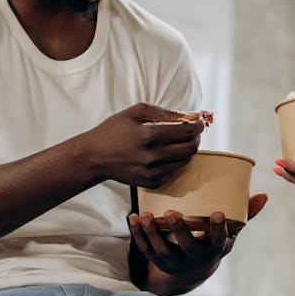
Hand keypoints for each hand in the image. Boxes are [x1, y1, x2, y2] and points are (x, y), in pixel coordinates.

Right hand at [85, 103, 205, 188]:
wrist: (94, 157)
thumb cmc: (114, 130)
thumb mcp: (135, 112)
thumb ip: (164, 112)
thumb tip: (189, 116)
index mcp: (149, 135)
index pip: (186, 131)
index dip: (198, 125)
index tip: (199, 121)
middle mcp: (152, 156)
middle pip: (190, 148)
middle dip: (195, 137)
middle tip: (191, 131)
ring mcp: (152, 172)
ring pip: (184, 161)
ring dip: (185, 149)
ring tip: (176, 141)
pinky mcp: (151, 183)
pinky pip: (173, 171)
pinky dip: (173, 161)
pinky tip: (163, 153)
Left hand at [129, 193, 267, 280]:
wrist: (192, 273)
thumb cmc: (212, 243)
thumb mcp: (230, 233)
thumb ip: (244, 214)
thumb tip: (264, 195)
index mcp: (213, 250)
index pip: (218, 240)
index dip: (218, 229)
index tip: (218, 214)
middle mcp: (194, 258)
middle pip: (187, 246)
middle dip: (179, 231)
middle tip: (172, 213)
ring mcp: (174, 262)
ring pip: (162, 250)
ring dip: (152, 233)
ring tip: (144, 215)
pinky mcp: (157, 261)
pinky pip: (146, 249)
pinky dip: (139, 235)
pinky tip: (133, 218)